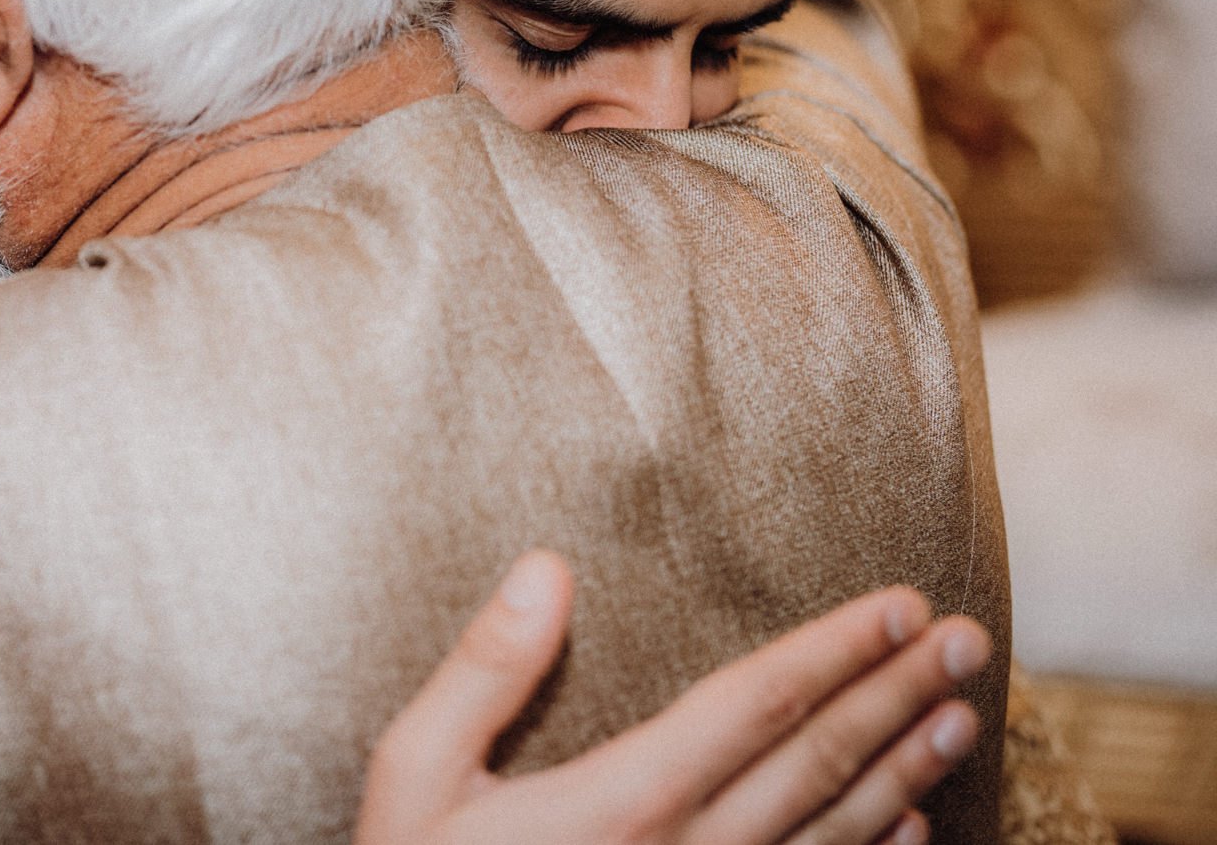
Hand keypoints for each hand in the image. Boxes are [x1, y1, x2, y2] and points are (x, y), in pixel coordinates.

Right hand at [356, 553, 991, 844]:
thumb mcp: (417, 772)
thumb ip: (484, 669)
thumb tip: (547, 568)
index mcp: (621, 802)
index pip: (754, 704)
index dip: (835, 649)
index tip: (900, 604)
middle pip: (815, 763)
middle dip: (898, 694)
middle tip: (968, 641)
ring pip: (832, 834)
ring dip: (907, 772)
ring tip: (962, 718)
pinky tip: (914, 830)